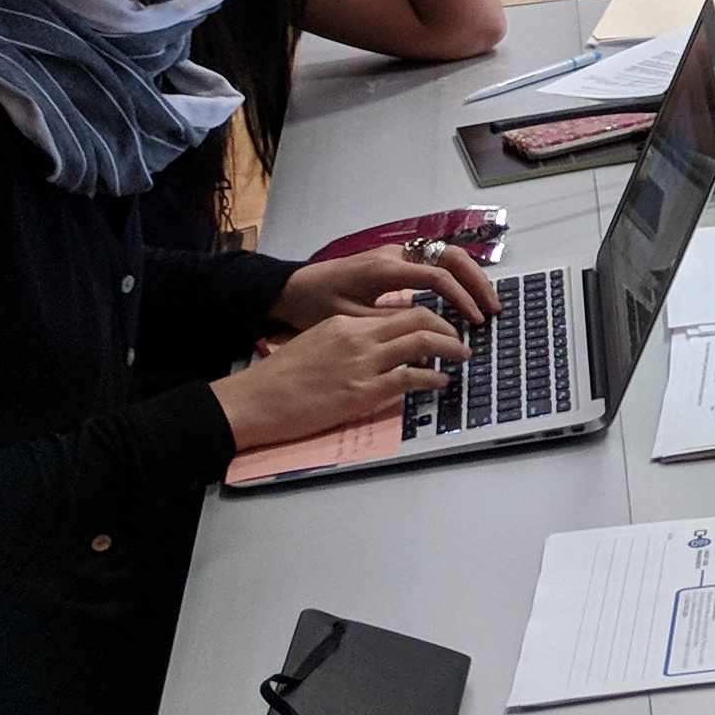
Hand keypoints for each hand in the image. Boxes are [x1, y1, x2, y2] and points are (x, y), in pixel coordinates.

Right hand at [214, 303, 470, 446]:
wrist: (253, 401)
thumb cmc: (278, 380)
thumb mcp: (316, 346)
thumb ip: (347, 344)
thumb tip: (377, 351)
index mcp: (345, 325)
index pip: (399, 313)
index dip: (429, 318)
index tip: (443, 327)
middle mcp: (357, 337)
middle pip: (419, 320)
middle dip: (448, 327)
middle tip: (462, 338)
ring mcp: (361, 363)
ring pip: (422, 343)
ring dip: (450, 349)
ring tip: (462, 356)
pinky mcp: (362, 391)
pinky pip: (411, 378)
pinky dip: (434, 378)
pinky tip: (442, 381)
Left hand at [276, 242, 498, 330]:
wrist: (291, 288)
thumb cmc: (315, 306)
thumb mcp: (351, 322)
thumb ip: (392, 326)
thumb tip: (430, 341)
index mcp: (385, 269)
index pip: (438, 277)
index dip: (462, 299)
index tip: (475, 322)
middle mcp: (396, 254)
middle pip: (451, 257)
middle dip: (477, 282)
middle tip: (493, 308)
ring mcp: (397, 253)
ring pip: (446, 255)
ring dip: (469, 277)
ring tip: (485, 303)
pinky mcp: (395, 259)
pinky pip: (434, 261)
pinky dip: (455, 276)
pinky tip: (462, 296)